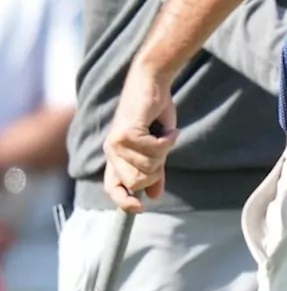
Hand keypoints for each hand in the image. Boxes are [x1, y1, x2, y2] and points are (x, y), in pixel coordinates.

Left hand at [102, 65, 177, 212]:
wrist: (152, 82)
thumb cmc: (155, 111)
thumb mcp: (156, 145)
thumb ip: (154, 168)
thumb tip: (154, 196)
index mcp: (116, 156)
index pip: (113, 187)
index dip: (124, 201)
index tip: (141, 207)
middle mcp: (112, 151)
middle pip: (136, 181)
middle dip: (156, 171)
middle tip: (164, 152)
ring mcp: (117, 144)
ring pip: (147, 167)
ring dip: (164, 152)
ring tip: (167, 136)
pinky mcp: (127, 134)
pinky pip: (155, 150)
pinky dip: (168, 141)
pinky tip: (171, 130)